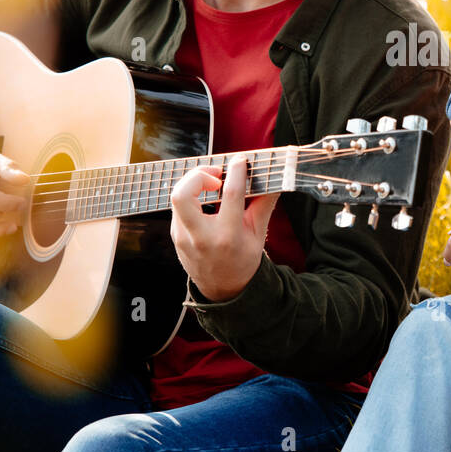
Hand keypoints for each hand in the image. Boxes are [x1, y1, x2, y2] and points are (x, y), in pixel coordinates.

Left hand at [170, 153, 278, 301]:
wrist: (223, 290)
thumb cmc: (243, 260)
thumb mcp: (258, 235)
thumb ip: (263, 205)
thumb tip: (274, 180)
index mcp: (227, 236)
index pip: (230, 195)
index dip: (236, 172)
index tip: (240, 161)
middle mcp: (201, 237)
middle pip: (183, 195)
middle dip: (198, 175)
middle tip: (216, 175)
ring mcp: (184, 238)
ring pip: (177, 198)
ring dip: (194, 184)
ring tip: (212, 184)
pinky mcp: (176, 236)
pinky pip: (178, 208)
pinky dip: (192, 197)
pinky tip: (206, 198)